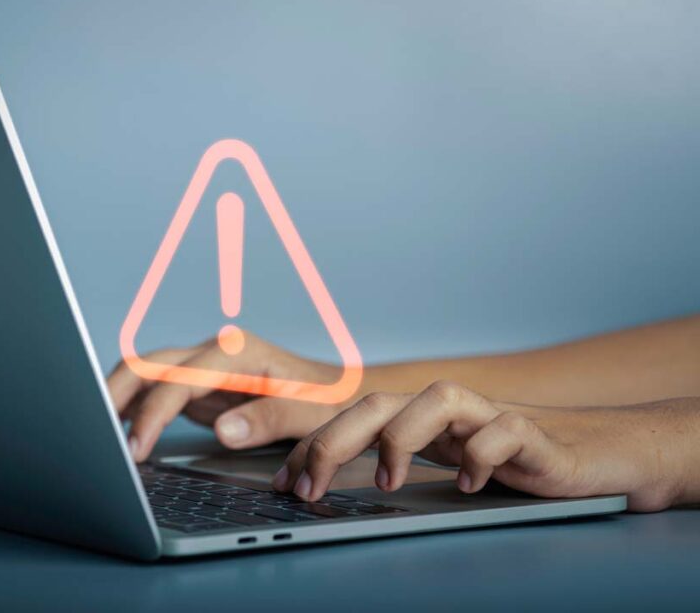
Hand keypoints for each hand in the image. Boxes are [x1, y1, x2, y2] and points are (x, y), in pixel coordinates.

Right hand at [108, 331, 349, 461]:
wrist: (338, 392)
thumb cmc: (328, 401)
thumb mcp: (310, 411)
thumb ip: (268, 418)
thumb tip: (224, 430)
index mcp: (237, 352)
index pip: (178, 379)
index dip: (153, 415)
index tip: (135, 449)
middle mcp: (213, 352)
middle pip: (147, 363)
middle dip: (111, 393)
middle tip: (91, 435)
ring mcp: (202, 366)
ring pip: (143, 374)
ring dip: (115, 400)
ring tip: (94, 436)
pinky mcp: (198, 386)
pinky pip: (154, 392)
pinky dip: (131, 410)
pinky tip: (118, 434)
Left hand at [273, 380, 689, 511]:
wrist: (601, 452)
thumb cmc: (513, 460)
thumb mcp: (444, 464)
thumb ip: (397, 465)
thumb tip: (327, 484)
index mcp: (420, 418)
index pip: (354, 417)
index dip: (314, 444)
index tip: (284, 483)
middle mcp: (448, 411)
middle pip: (380, 402)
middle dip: (334, 440)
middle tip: (307, 487)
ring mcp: (491, 415)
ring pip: (438, 399)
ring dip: (404, 439)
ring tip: (389, 484)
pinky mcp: (536, 433)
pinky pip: (505, 430)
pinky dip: (483, 454)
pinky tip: (470, 485)